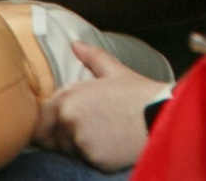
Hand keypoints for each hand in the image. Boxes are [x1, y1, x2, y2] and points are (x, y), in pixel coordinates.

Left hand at [37, 43, 165, 170]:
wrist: (163, 118)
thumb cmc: (139, 95)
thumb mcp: (114, 71)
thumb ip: (91, 57)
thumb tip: (76, 45)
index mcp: (69, 98)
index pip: (41, 117)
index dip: (50, 120)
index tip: (61, 120)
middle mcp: (70, 121)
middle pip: (52, 136)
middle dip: (62, 133)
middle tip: (86, 127)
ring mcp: (82, 143)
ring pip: (68, 150)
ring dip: (77, 145)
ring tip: (101, 134)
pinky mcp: (95, 160)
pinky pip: (86, 160)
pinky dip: (93, 156)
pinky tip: (110, 145)